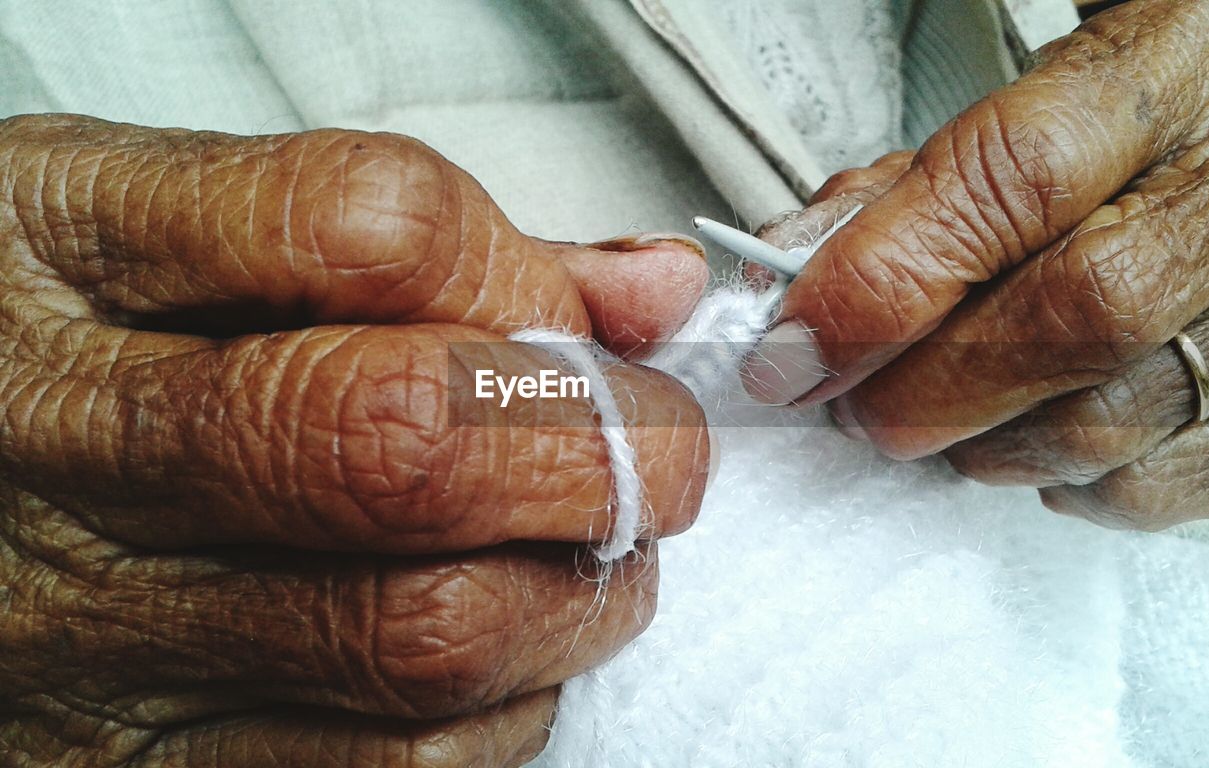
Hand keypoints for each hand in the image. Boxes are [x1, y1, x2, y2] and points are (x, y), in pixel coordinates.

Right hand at [0, 115, 711, 765]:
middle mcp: (70, 440)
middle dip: (601, 450)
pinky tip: (502, 653)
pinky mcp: (117, 760)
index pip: (377, 230)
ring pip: (420, 635)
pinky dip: (501, 715)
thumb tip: (647, 289)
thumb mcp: (174, 224)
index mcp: (79, 251)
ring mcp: (87, 623)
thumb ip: (421, 243)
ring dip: (576, 593)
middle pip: (408, 447)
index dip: (530, 279)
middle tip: (659, 448)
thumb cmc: (50, 328)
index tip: (582, 321)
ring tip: (596, 551)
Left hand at [743, 0, 1208, 529]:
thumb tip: (781, 284)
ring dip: (974, 439)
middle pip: (1070, 315)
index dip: (885, 274)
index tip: (794, 344)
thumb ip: (897, 201)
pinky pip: (1129, 489)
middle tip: (850, 403)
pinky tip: (1036, 421)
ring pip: (1094, 426)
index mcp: (1164, 82)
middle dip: (920, 383)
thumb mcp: (1014, 136)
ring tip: (944, 402)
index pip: (1015, 175)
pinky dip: (1047, 474)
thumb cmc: (1119, 173)